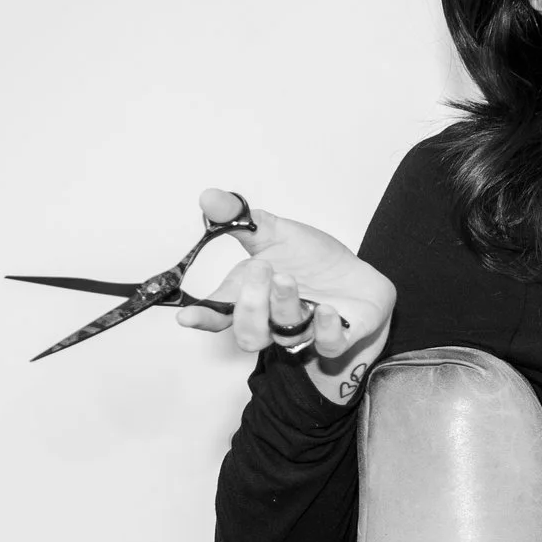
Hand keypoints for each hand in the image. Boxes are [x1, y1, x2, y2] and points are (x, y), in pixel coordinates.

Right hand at [174, 189, 396, 401]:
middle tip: (261, 269)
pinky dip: (326, 330)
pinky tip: (327, 309)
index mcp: (251, 297)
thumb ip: (239, 219)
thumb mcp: (274, 232)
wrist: (355, 276)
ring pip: (284, 337)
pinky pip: (329, 345)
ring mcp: (306, 331)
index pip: (219, 314)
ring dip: (282, 307)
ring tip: (287, 279)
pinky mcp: (339, 336)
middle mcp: (274, 320)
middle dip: (249, 304)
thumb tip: (208, 196)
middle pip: (249, 332)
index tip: (186, 316)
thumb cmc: (310, 260)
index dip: (203, 317)